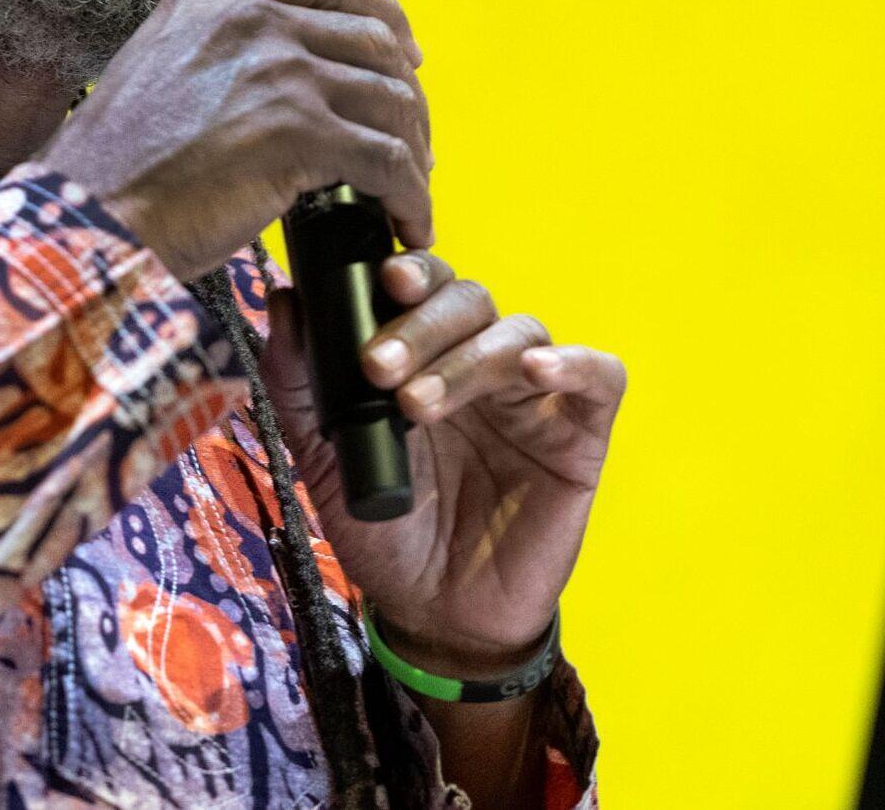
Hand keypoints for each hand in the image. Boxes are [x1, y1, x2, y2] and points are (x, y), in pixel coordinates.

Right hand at [39, 0, 433, 281]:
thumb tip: (274, 87)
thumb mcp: (156, 76)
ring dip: (414, 151)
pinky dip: (411, 196)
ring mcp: (280, 72)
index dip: (381, 11)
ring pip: (390, 99)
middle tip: (413, 139)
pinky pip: (388, 159)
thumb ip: (216, 59)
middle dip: (406, 92)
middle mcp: (252, 23)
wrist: (88, 216)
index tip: (402, 52)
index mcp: (214, 3)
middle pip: (373, 37)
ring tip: (412, 193)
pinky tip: (409, 224)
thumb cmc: (113, 171)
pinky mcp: (300, 132)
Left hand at [261, 251, 626, 674]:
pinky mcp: (580, 435)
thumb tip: (284, 298)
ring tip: (417, 404)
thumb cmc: (385, 529)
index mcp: (425, 355)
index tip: (379, 280)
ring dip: (467, 358)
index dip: (409, 270)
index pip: (425, 285)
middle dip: (421, 325)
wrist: (433, 614)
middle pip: (469, 300)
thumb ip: (300, 381)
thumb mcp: (324, 456)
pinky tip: (537, 370)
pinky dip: (575, 362)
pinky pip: (601, 378)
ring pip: (519, 332)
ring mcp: (532, 396)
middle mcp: (479, 362)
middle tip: (377, 367)